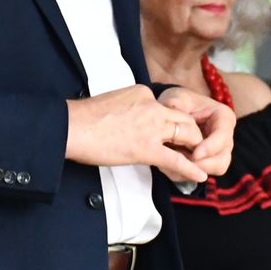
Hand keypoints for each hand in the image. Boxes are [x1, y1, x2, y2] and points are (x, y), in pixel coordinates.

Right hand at [65, 85, 207, 182]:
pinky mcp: (147, 149)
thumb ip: (131, 108)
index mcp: (143, 93)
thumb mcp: (114, 102)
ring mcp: (152, 127)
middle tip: (192, 147)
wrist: (70, 127)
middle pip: (185, 119)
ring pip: (187, 135)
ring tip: (200, 160)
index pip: (168, 107)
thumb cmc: (83, 118)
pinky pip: (176, 159)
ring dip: (195, 149)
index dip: (173, 122)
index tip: (172, 133)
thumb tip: (133, 121)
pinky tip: (199, 176)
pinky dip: (191, 169)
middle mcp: (153, 106)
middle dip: (192, 134)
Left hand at [159, 86, 236, 178]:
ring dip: (194, 170)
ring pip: (214, 170)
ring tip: (174, 163)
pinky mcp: (209, 162)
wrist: (176, 111)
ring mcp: (219, 151)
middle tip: (182, 163)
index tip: (195, 154)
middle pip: (222, 159)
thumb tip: (172, 106)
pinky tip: (171, 167)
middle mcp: (225, 137)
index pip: (223, 136)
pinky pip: (202, 174)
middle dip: (202, 164)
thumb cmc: (180, 102)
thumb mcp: (177, 97)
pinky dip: (187, 173)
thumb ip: (175, 102)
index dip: (210, 147)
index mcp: (223, 118)